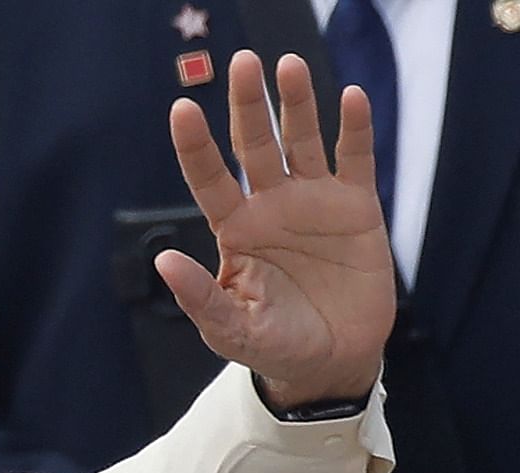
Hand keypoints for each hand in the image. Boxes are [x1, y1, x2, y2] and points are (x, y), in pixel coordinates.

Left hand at [162, 51, 395, 407]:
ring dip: (297, 103)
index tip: (183, 109)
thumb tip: (163, 260)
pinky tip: (350, 97)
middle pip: (254, 145)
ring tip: (289, 65)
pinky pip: (354, 159)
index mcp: (235, 230)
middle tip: (243, 64)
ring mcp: (313, 202)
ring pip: (301, 141)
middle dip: (248, 105)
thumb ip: (200, 297)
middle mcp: (269, 206)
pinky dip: (353, 129)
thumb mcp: (230, 329)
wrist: (332, 362)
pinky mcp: (356, 208)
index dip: (196, 145)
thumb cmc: (273, 345)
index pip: (209, 179)